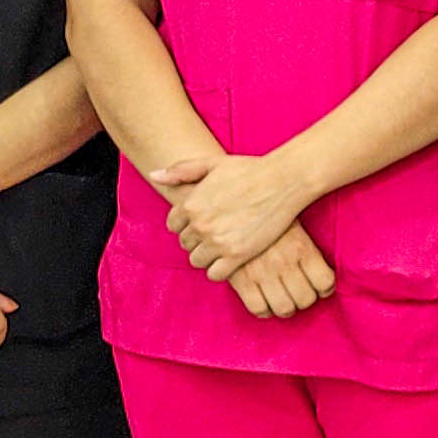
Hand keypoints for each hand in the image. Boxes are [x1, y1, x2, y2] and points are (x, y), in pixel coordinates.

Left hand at [149, 149, 318, 278]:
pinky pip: (215, 273)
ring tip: (223, 248)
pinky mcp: (236, 255)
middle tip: (216, 235)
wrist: (283, 181)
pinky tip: (231, 260)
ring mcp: (217, 241)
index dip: (187, 225)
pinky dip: (219, 270)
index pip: (173, 225)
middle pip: (185, 244)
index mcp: (191, 204)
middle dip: (197, 240)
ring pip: (197, 260)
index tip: (202, 223)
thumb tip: (154, 175)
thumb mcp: (212, 163)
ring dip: (207, 256)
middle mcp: (200, 224)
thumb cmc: (250, 170)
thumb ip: (181, 170)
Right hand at [226, 220, 336, 319]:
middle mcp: (285, 262)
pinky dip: (264, 311)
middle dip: (304, 300)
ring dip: (286, 308)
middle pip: (306, 300)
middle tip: (299, 294)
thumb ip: (306, 245)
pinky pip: (258, 308)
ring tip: (282, 300)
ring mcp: (262, 272)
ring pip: (284, 308)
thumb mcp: (292, 220)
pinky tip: (264, 302)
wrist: (231, 203)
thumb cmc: (266, 210)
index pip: (326, 282)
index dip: (325, 289)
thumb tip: (319, 270)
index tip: (320, 287)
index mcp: (302, 247)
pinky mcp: (241, 279)